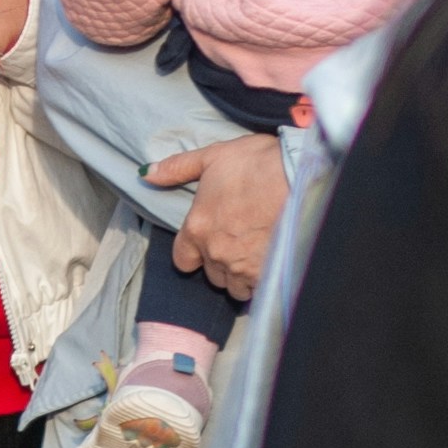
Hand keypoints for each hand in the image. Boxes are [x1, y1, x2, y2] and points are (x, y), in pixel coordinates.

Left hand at [145, 132, 287, 301]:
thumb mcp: (213, 156)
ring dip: (241, 276)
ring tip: (254, 255)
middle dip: (221, 263)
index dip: (193, 253)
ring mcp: (243, 269)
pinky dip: (261, 281)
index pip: (182, 260)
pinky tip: (270, 262)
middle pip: (212, 275)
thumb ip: (178, 168)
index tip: (207, 242)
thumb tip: (146, 173)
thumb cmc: (257, 163)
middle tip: (237, 242)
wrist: (300, 177)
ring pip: (235, 287)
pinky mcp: (268, 276)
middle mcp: (216, 254)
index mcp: (197, 229)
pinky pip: (258, 291)